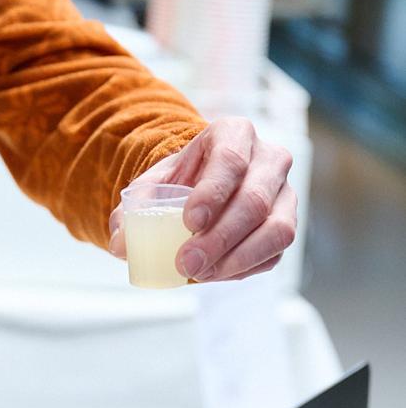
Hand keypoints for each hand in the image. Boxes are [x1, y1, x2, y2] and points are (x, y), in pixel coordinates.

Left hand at [108, 118, 296, 281]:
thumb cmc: (178, 183)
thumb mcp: (150, 188)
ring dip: (237, 258)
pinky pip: (275, 252)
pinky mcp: (286, 225)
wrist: (199, 188)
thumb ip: (132, 213)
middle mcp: (269, 159)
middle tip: (185, 262)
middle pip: (254, 200)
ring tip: (200, 273)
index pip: (231, 160)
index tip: (189, 222)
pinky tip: (215, 273)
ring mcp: (284, 193)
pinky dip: (245, 268)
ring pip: (277, 229)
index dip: (213, 193)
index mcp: (235, 134)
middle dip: (219, 237)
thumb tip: (121, 246)